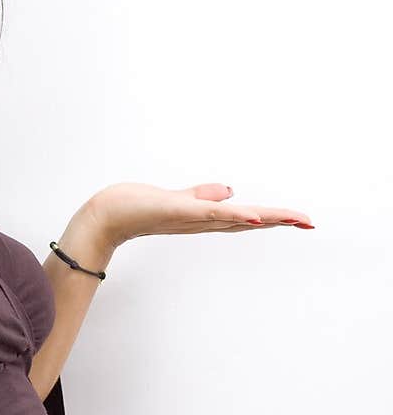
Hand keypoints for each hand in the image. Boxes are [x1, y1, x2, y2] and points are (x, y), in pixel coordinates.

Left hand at [87, 182, 313, 247]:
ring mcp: (191, 218)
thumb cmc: (136, 208)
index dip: (273, 219)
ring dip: (266, 219)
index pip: (244, 219)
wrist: (105, 217)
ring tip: (294, 219)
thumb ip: (204, 196)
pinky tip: (252, 215)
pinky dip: (232, 215)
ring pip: (235, 219)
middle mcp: (202, 222)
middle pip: (248, 222)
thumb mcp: (177, 199)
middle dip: (280, 221)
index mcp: (204, 219)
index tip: (301, 220)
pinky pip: (210, 213)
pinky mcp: (178, 211)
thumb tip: (231, 192)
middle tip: (309, 223)